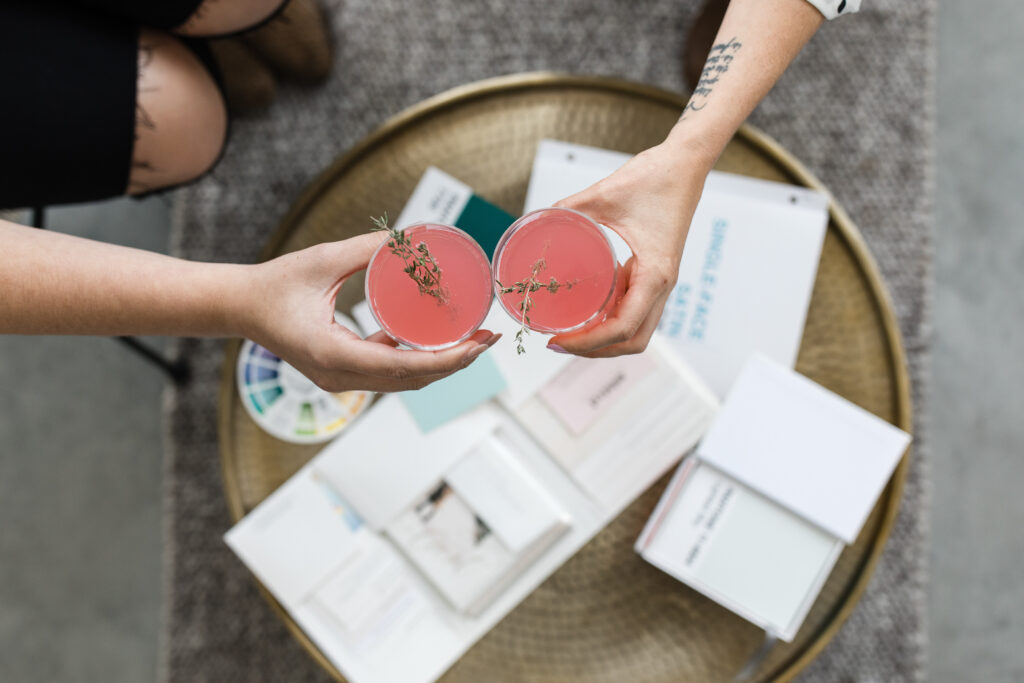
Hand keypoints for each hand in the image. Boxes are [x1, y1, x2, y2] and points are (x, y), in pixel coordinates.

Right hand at [243, 232, 499, 391]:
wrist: (240, 307)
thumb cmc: (274, 285)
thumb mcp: (322, 261)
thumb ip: (367, 249)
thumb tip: (410, 237)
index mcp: (335, 357)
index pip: (404, 368)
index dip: (447, 360)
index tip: (478, 343)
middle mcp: (341, 377)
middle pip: (412, 380)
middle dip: (456, 362)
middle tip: (489, 337)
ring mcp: (341, 380)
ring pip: (404, 380)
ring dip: (441, 364)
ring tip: (474, 340)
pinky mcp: (342, 373)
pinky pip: (389, 372)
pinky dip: (419, 360)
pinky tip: (440, 340)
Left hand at [550, 142, 710, 356]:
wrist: (685, 161)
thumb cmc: (656, 176)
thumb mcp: (604, 194)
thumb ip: (568, 209)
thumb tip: (536, 221)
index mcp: (656, 274)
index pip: (623, 328)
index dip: (588, 342)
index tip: (558, 340)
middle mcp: (662, 284)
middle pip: (632, 341)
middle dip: (595, 350)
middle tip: (559, 343)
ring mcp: (661, 281)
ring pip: (636, 329)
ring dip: (604, 339)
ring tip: (569, 332)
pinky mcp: (655, 272)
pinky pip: (635, 306)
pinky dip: (611, 317)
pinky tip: (587, 308)